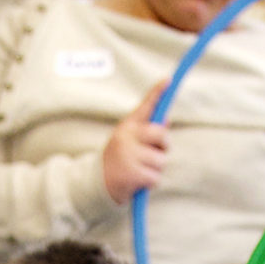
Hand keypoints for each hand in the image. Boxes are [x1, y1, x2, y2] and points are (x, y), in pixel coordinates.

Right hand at [103, 83, 171, 204]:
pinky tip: (138, 181)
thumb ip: (147, 131)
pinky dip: (150, 182)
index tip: (168, 80)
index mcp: (127, 127)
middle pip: (161, 136)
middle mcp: (127, 137)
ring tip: (140, 170)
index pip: (145, 106)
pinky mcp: (132, 173)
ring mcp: (129, 155)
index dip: (157, 92)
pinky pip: (155, 177)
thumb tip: (166, 118)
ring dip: (155, 169)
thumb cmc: (118, 160)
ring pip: (161, 160)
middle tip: (154, 153)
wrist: (96, 183)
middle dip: (164, 146)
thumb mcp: (129, 141)